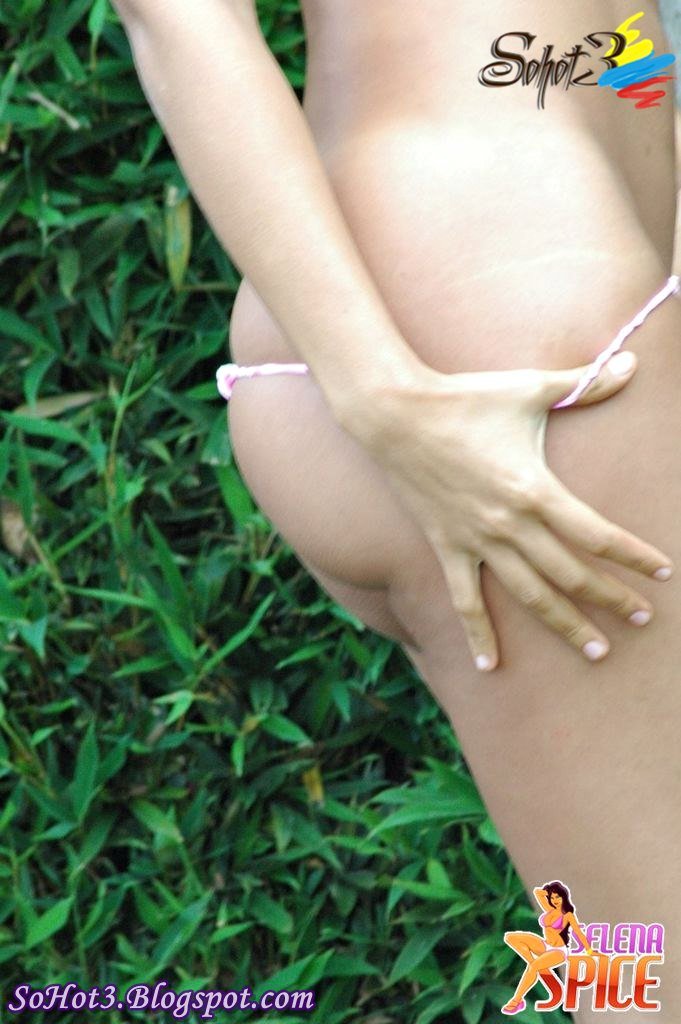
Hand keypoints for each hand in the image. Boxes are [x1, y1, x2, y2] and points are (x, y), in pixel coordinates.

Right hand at [354, 352, 672, 670]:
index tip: (662, 573)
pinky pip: (464, 600)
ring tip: (597, 650)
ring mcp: (476, 541)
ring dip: (565, 624)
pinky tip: (491, 667)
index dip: (632, 555)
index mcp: (534, 489)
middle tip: (642, 619)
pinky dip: (478, 635)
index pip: (596, 533)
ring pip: (529, 595)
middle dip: (610, 597)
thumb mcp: (529, 390)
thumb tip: (634, 364)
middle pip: (571, 573)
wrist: (396, 415)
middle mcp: (509, 524)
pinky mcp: (447, 547)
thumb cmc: (466, 398)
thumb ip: (584, 384)